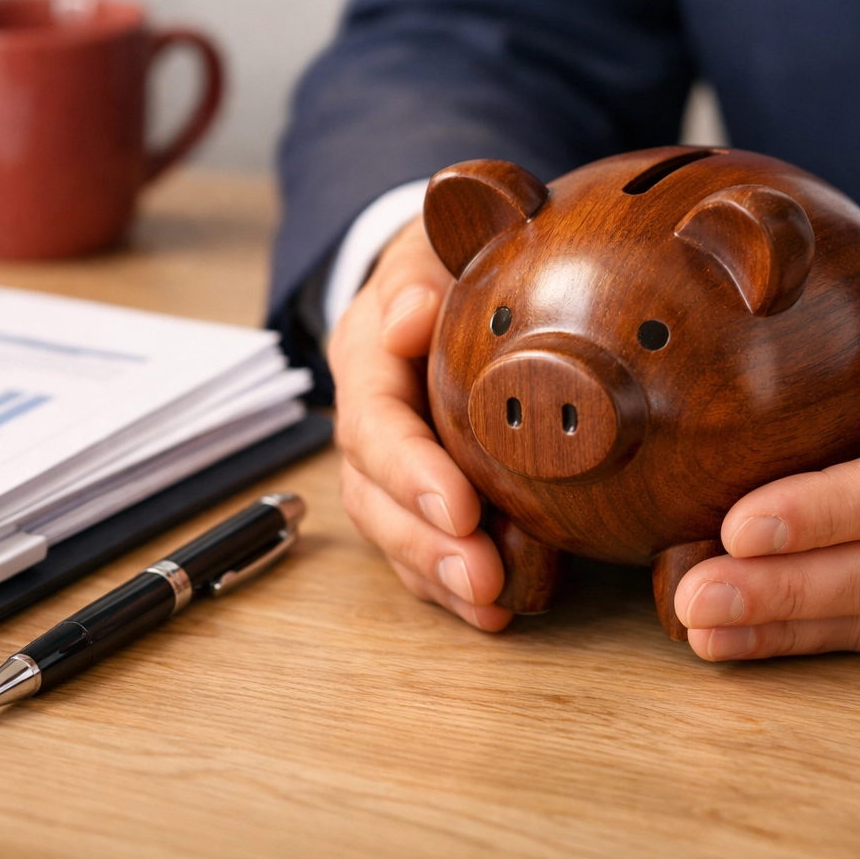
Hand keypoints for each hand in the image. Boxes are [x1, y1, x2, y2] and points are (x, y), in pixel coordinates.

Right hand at [329, 217, 512, 629]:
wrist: (442, 281)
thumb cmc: (444, 260)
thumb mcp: (430, 246)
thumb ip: (418, 273)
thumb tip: (408, 319)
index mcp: (366, 358)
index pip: (376, 420)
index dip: (410, 469)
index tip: (458, 507)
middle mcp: (368, 419)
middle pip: (374, 493)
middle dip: (423, 542)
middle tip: (480, 577)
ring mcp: (388, 463)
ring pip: (392, 530)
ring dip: (437, 573)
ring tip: (490, 604)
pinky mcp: (417, 492)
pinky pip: (420, 546)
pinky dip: (448, 584)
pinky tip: (493, 612)